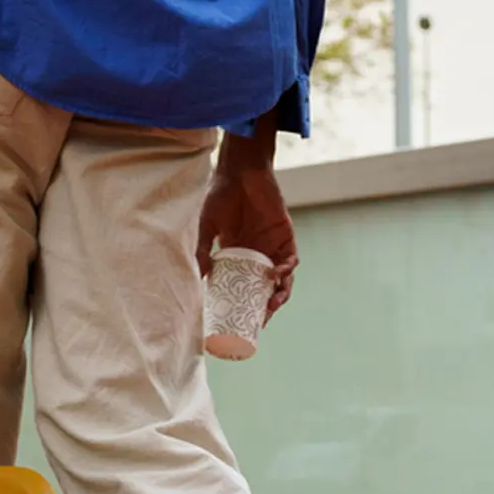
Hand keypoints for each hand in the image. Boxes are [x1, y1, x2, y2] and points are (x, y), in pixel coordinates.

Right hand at [197, 153, 298, 321]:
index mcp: (237, 254)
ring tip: (272, 304)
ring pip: (281, 279)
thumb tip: (202, 278)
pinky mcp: (285, 236)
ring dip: (280, 294)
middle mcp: (257, 254)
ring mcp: (272, 246)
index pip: (244, 286)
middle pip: (265, 288)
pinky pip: (291, 259)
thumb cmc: (220, 194)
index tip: (240, 323)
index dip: (245, 305)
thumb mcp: (206, 226)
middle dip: (264, 307)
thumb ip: (203, 249)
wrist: (240, 170)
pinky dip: (286, 270)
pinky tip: (277, 273)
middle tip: (259, 323)